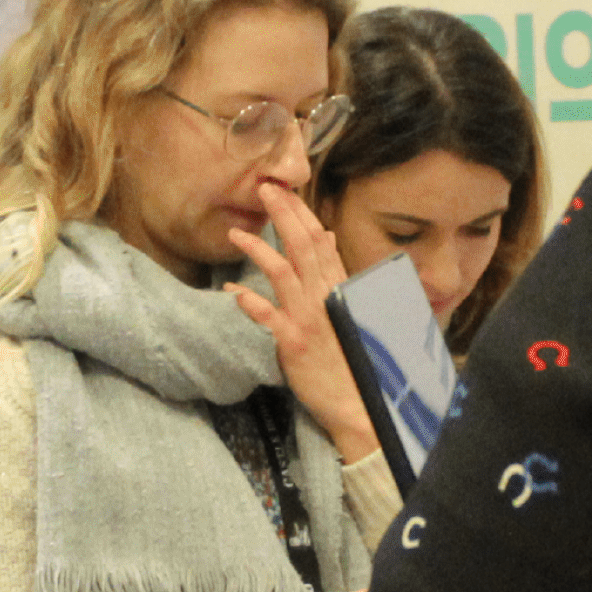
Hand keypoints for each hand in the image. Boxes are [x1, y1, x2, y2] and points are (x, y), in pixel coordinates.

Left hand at [225, 185, 381, 461]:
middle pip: (302, 246)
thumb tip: (326, 236)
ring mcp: (309, 318)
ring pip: (283, 273)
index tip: (283, 190)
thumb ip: (333, 272)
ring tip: (235, 234)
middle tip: (263, 188)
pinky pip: (269, 317)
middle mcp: (324, 296)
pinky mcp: (294, 343)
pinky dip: (250, 303)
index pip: (318, 240)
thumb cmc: (351, 355)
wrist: (359, 402)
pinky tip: (232, 292)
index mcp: (338, 287)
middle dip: (282, 214)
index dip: (300, 213)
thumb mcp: (347, 306)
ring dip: (258, 249)